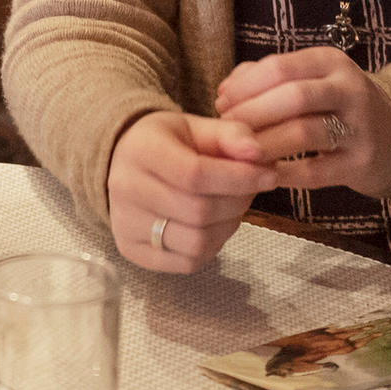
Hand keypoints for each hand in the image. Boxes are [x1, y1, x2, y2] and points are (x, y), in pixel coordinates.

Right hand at [105, 110, 275, 273]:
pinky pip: (186, 262)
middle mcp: (126, 190)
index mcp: (141, 151)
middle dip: (237, 203)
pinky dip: (211, 247)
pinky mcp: (131, 250)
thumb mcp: (196, 127)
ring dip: (227, 227)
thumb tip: (259, 153)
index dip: (239, 178)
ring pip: (195, 242)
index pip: (194, 174)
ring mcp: (125, 224)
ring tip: (231, 208)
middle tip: (250, 190)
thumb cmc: (166, 143)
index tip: (269, 176)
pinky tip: (212, 226)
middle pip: (198, 211)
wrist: (122, 161)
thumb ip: (230, 135)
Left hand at [214, 47, 390, 197]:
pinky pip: (316, 171)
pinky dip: (285, 174)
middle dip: (252, 114)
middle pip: (293, 97)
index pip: (280, 67)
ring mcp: (359, 127)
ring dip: (265, 145)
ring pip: (305, 133)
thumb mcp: (310, 79)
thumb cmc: (336, 105)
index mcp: (330, 62)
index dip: (245, 87)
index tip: (221, 103)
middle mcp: (349, 90)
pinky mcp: (361, 163)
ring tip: (239, 155)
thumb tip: (225, 91)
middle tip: (225, 131)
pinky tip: (263, 176)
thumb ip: (267, 78)